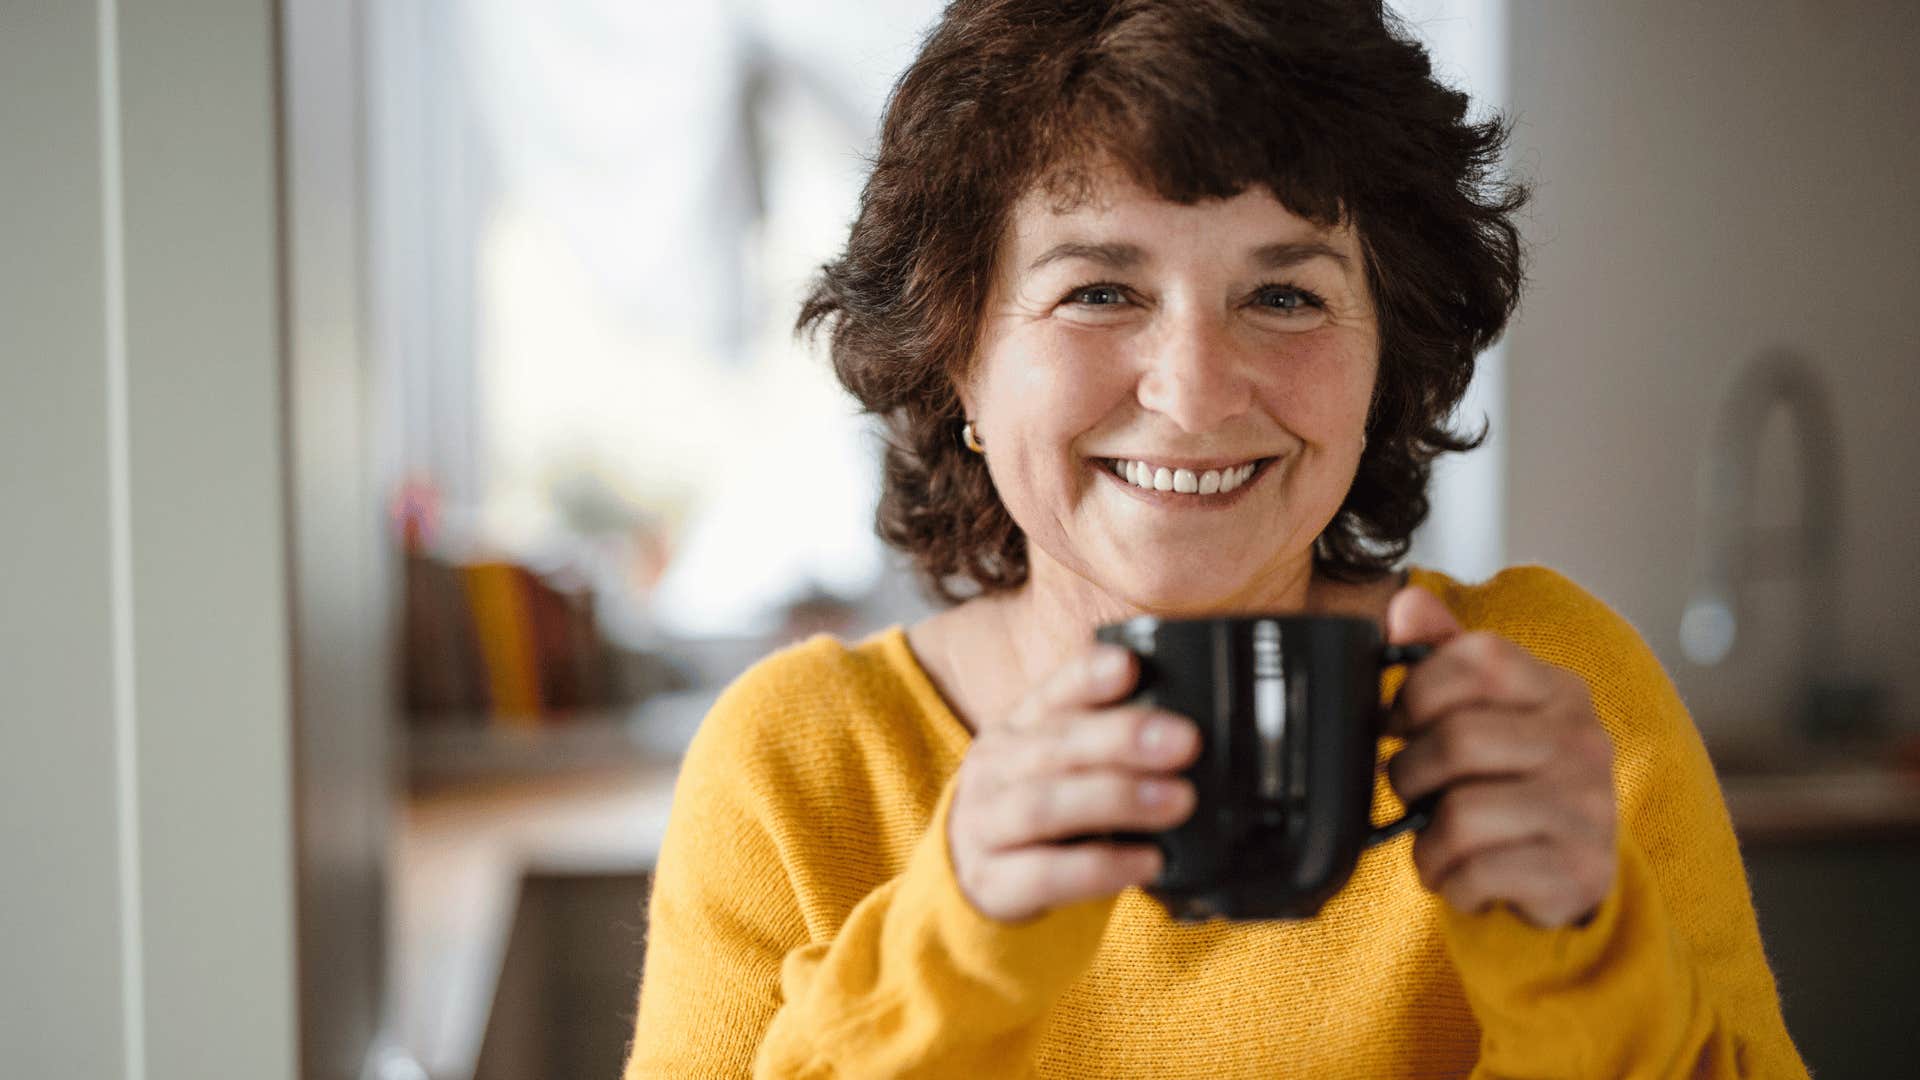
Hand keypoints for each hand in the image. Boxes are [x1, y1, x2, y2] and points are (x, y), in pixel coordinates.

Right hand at [948, 643, 1201, 922]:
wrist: (973, 876)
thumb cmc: (1040, 815)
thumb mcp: (1059, 768)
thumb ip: (1103, 743)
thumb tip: (1183, 729)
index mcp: (1014, 731)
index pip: (1049, 694)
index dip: (1086, 678)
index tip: (1129, 665)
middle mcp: (993, 770)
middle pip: (1052, 746)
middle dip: (1121, 739)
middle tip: (1186, 740)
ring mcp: (984, 826)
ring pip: (1043, 806)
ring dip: (1116, 799)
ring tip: (1179, 800)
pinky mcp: (989, 882)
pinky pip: (1044, 874)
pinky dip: (1102, 867)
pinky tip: (1149, 861)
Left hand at [1383, 587, 1617, 927]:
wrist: (1567, 875)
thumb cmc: (1511, 785)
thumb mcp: (1484, 713)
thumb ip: (1444, 655)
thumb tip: (1404, 606)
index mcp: (1557, 689)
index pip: (1475, 659)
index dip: (1417, 691)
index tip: (1402, 724)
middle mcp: (1584, 740)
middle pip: (1457, 741)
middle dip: (1409, 775)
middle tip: (1413, 792)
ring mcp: (1589, 806)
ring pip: (1462, 814)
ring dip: (1427, 841)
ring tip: (1437, 842)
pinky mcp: (1583, 869)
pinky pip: (1480, 872)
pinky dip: (1452, 881)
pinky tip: (1464, 877)